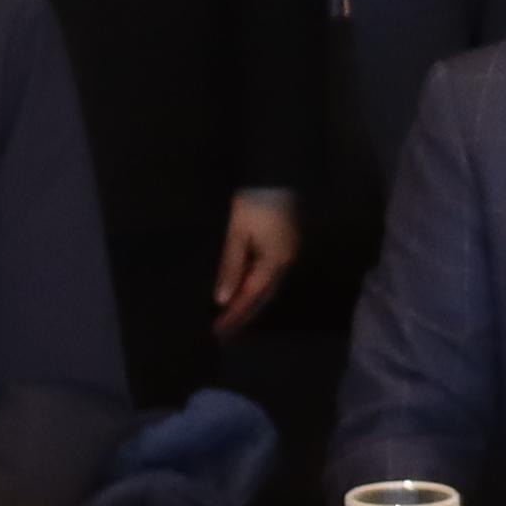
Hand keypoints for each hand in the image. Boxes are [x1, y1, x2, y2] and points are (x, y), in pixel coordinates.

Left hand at [209, 188, 300, 334]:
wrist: (275, 170)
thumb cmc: (254, 201)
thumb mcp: (237, 233)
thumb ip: (230, 267)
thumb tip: (223, 300)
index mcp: (276, 262)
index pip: (251, 297)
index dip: (234, 317)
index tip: (217, 333)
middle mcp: (286, 262)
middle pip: (264, 297)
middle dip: (244, 317)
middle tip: (224, 335)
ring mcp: (288, 253)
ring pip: (268, 288)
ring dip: (250, 305)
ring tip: (231, 320)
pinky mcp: (284, 244)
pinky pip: (269, 275)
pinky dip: (255, 289)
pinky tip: (244, 293)